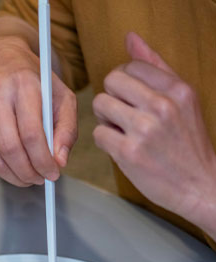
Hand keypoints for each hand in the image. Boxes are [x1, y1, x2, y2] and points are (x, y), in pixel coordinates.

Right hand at [0, 36, 76, 185]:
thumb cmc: (32, 76)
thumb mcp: (60, 93)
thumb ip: (67, 127)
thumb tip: (59, 160)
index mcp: (22, 84)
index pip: (32, 134)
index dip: (43, 160)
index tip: (53, 173)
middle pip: (11, 148)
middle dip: (28, 172)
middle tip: (41, 179)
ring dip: (14, 175)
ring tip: (30, 178)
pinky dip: (3, 166)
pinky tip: (16, 166)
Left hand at [93, 33, 215, 235]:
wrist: (199, 185)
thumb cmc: (187, 144)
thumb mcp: (181, 99)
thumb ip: (155, 67)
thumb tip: (131, 39)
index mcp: (178, 89)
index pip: (130, 66)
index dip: (124, 83)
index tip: (131, 98)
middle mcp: (163, 105)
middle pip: (111, 81)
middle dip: (112, 97)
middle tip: (123, 114)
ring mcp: (145, 129)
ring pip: (100, 105)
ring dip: (106, 119)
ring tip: (123, 130)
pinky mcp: (129, 152)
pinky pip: (98, 134)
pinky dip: (105, 141)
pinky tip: (121, 147)